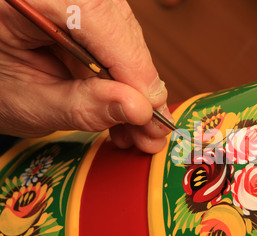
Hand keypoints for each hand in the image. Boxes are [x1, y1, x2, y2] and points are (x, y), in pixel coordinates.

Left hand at [0, 0, 172, 153]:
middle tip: (151, 125)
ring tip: (141, 127)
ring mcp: (71, 1)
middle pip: (117, 24)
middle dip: (140, 81)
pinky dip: (127, 80)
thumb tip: (136, 107)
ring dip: (137, 86)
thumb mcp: (30, 103)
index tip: (149, 107)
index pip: (95, 17)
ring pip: (125, 35)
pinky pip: (117, 43)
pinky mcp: (84, 15)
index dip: (131, 64)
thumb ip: (83, 106)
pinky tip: (130, 111)